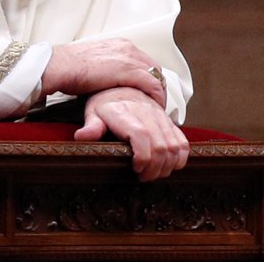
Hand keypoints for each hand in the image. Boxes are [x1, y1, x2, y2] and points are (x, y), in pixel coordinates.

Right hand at [41, 38, 166, 106]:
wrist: (60, 66)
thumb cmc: (69, 68)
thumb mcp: (93, 64)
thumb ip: (105, 69)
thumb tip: (106, 80)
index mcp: (120, 44)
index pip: (143, 60)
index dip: (148, 77)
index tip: (148, 91)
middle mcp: (127, 47)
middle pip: (153, 66)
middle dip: (157, 84)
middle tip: (156, 101)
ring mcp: (129, 57)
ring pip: (156, 74)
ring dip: (159, 91)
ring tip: (157, 107)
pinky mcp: (128, 70)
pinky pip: (152, 84)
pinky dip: (156, 96)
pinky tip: (155, 107)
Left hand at [75, 87, 189, 180]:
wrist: (122, 87)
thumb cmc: (105, 103)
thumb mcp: (93, 112)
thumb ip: (91, 125)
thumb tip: (81, 136)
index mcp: (125, 113)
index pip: (141, 135)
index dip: (143, 156)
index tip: (136, 168)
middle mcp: (147, 113)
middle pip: (161, 145)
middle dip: (154, 168)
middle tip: (143, 177)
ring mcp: (160, 117)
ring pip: (174, 146)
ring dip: (167, 166)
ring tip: (153, 173)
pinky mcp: (169, 122)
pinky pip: (182, 141)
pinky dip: (180, 157)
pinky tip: (169, 166)